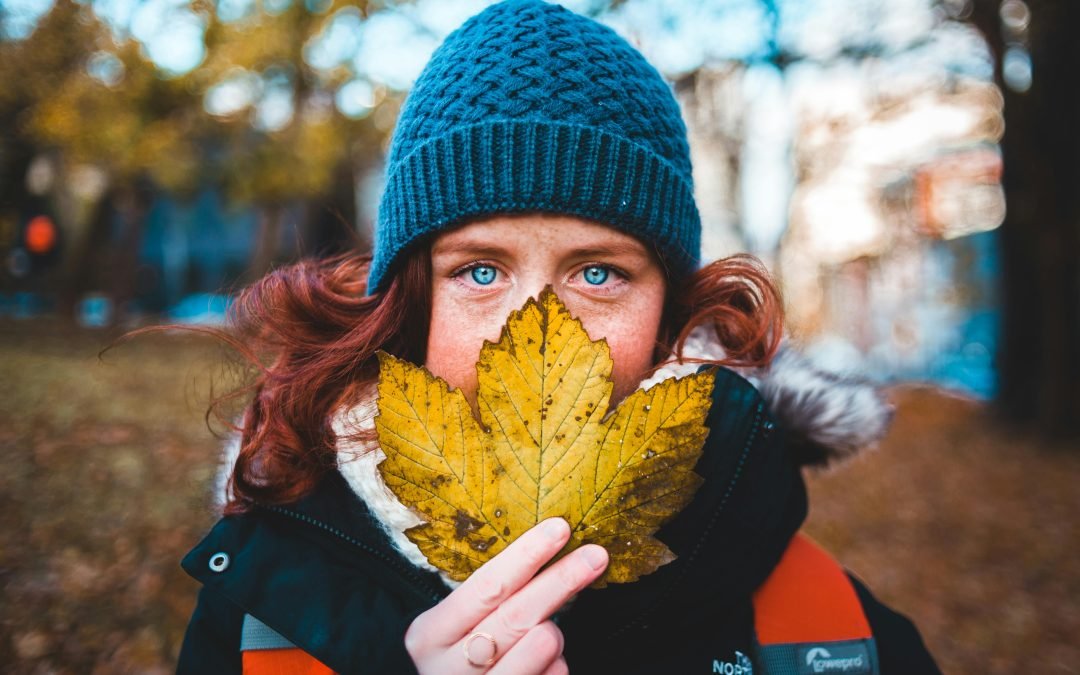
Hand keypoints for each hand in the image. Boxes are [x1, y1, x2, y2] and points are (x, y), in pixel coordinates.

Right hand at [404, 518, 608, 673]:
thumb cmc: (458, 661)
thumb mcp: (457, 629)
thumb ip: (492, 602)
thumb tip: (548, 548)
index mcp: (430, 634)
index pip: (485, 586)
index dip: (526, 555)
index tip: (560, 529)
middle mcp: (446, 667)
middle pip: (515, 616)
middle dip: (559, 581)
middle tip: (595, 556)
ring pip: (537, 648)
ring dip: (554, 633)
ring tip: (551, 633)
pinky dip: (557, 666)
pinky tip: (547, 665)